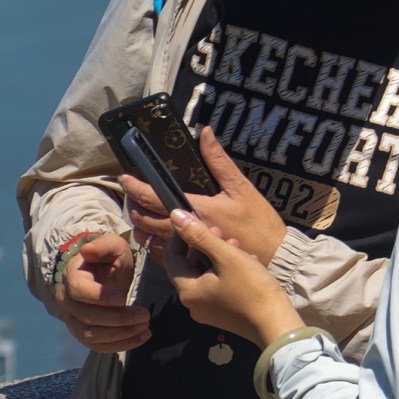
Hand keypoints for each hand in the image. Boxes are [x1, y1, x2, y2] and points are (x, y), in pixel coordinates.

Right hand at [48, 231, 155, 353]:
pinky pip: (97, 346)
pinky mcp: (84, 333)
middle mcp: (67, 301)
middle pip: (87, 317)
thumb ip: (103, 246)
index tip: (124, 298)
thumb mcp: (112, 246)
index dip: (100, 297)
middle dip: (118, 319)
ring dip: (120, 335)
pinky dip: (119, 345)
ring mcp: (73, 320)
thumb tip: (87, 250)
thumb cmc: (110, 258)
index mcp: (72, 277)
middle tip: (145, 315)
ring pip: (91, 335)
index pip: (79, 290)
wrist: (105, 274)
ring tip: (146, 327)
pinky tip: (141, 337)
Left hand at [124, 130, 288, 271]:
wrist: (274, 256)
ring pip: (149, 238)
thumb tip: (204, 133)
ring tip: (145, 212)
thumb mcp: (241, 187)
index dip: (135, 187)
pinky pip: (160, 255)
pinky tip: (159, 234)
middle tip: (135, 194)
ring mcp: (183, 252)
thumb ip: (219, 161)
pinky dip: (154, 242)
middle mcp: (184, 234)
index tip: (125, 177)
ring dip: (142, 224)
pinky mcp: (188, 265)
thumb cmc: (259, 221)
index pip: (153, 198)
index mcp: (195, 211)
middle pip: (144, 220)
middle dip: (134, 205)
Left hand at [157, 191, 302, 348]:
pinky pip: (217, 289)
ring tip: (237, 245)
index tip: (195, 220)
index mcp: (187, 290)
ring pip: (206, 277)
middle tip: (221, 230)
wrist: (275, 323)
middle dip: (204, 246)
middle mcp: (191, 304)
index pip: (172, 258)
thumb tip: (175, 217)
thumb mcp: (227, 256)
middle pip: (190, 268)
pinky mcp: (222, 316)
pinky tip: (247, 264)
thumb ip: (201, 236)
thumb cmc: (250, 287)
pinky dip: (226, 273)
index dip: (181, 237)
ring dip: (218, 258)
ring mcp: (207, 312)